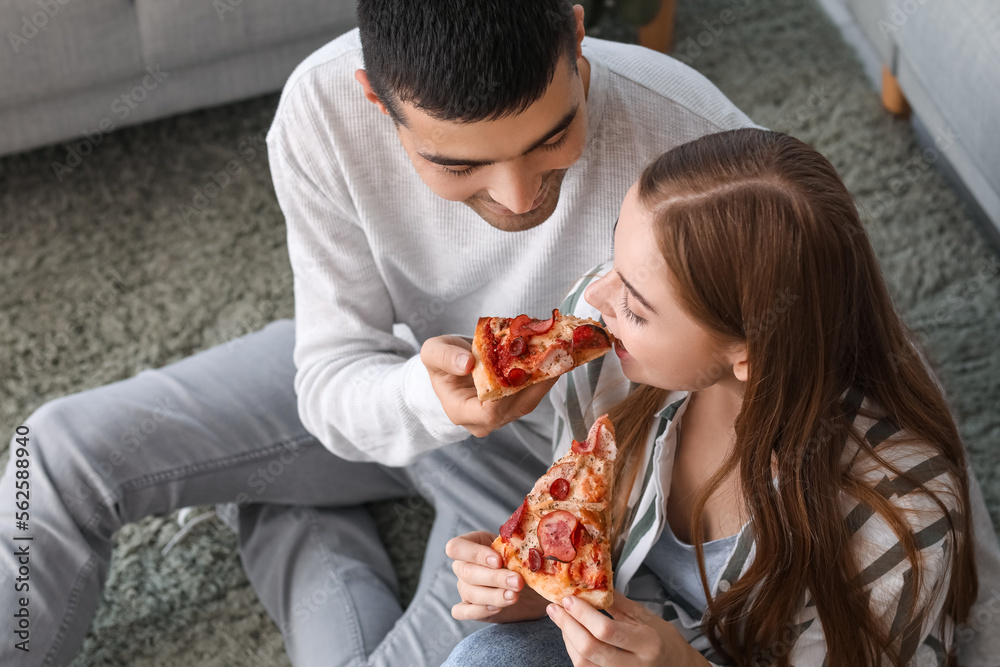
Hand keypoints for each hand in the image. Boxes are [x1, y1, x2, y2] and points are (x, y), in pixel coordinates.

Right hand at [420, 335, 556, 437]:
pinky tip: (553, 356)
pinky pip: (533, 393)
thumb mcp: (432, 352)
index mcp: (460, 411)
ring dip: (544, 376)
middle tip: (549, 352)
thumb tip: (467, 363)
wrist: (452, 364)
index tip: (520, 366)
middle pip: (516, 406)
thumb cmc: (441, 361)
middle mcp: (483, 420)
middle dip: (534, 380)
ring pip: (529, 399)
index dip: (507, 394)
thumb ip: (444, 357)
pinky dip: (543, 374)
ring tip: (557, 351)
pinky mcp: (515, 404)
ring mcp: (502, 414)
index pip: (489, 412)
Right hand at [445, 531, 549, 622]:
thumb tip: (526, 547)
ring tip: (515, 596)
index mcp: (471, 544)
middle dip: (494, 577)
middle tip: (518, 581)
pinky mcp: (469, 608)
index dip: (475, 554)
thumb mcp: (520, 549)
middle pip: (466, 572)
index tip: (499, 561)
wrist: (530, 585)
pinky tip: (498, 608)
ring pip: (470, 592)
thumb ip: (517, 546)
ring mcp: (463, 587)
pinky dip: (478, 610)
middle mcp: (462, 566)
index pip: (456, 547)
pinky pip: (461, 612)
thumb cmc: (522, 561)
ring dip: (494, 595)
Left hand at [546, 594, 707, 666]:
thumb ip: (618, 603)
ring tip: (561, 619)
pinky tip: (571, 636)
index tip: (569, 598)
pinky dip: (574, 651)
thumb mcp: (646, 617)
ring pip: (584, 663)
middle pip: (590, 649)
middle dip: (568, 626)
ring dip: (567, 639)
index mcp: (647, 643)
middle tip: (555, 608)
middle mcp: (634, 666)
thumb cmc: (663, 641)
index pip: (607, 630)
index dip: (583, 614)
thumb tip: (592, 584)